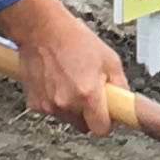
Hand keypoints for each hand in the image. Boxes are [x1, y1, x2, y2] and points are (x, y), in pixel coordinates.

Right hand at [4, 0, 126, 134]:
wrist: (42, 30)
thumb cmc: (74, 40)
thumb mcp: (109, 59)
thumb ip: (120, 85)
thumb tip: (124, 101)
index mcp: (88, 95)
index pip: (101, 130)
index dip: (106, 123)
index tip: (107, 116)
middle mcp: (67, 104)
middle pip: (84, 126)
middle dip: (88, 114)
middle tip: (88, 93)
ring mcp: (49, 105)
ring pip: (67, 118)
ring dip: (70, 107)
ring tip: (70, 81)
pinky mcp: (34, 103)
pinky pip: (50, 110)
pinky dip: (54, 101)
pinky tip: (55, 81)